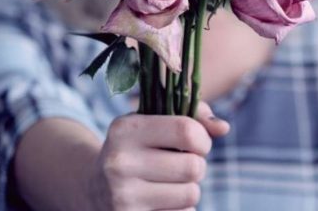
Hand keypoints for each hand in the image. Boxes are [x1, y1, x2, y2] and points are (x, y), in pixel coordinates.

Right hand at [86, 101, 230, 210]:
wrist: (94, 189)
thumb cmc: (137, 150)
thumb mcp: (153, 123)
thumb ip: (192, 117)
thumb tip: (223, 127)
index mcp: (125, 129)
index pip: (187, 131)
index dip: (202, 139)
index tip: (195, 143)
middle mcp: (120, 163)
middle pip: (193, 167)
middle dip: (196, 166)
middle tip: (180, 165)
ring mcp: (123, 198)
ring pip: (191, 195)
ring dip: (188, 190)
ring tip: (168, 184)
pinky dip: (180, 210)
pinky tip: (160, 202)